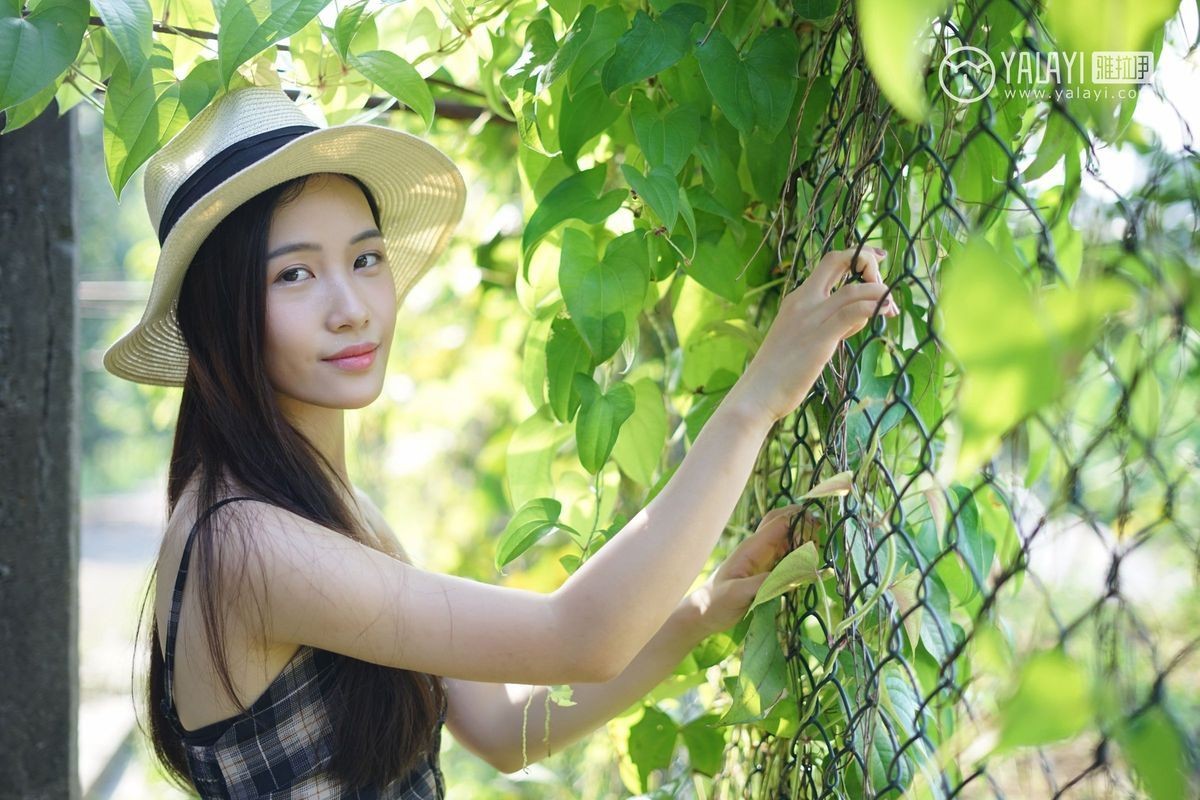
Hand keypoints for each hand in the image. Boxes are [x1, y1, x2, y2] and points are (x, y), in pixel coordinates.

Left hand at [686, 504, 823, 637]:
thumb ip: (762, 584)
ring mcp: (762, 559)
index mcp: (751, 548)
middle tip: (820, 532)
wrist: (703, 613)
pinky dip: (799, 555)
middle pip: (782, 523)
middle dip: (802, 522)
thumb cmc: (715, 602)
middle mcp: (758, 549)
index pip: (778, 524)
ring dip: (802, 539)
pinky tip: (809, 563)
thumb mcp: (737, 594)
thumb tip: (792, 577)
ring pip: (786, 539)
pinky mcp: (765, 571)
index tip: (816, 531)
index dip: (798, 521)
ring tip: (818, 549)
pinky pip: (786, 557)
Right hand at [730, 247, 896, 425]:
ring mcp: (811, 318)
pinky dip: (873, 306)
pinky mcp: (820, 338)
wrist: (758, 391)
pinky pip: (852, 313)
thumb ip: (828, 323)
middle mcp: (803, 300)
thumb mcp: (802, 337)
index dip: (857, 255)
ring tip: (892, 307)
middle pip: (838, 260)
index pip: (830, 262)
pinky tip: (886, 311)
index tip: (877, 262)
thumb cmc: (779, 370)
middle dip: (867, 262)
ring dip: (879, 292)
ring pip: (853, 289)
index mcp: (798, 298)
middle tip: (883, 286)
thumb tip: (857, 319)